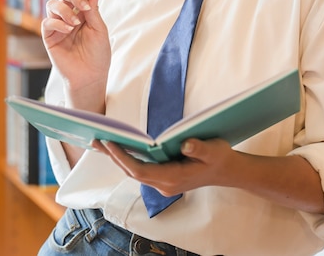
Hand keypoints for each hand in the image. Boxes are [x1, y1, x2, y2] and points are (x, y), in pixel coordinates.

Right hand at [41, 0, 110, 111]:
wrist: (90, 76)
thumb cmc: (98, 55)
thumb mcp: (99, 29)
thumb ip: (94, 9)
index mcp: (83, 12)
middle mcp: (69, 16)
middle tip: (83, 6)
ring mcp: (58, 26)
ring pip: (52, 5)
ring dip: (65, 10)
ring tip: (75, 23)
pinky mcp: (49, 37)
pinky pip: (47, 22)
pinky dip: (58, 23)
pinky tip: (68, 30)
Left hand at [93, 138, 234, 196]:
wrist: (228, 171)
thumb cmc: (219, 157)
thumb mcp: (213, 150)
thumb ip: (199, 147)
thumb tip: (185, 144)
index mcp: (173, 178)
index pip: (140, 170)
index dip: (122, 157)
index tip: (109, 142)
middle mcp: (165, 184)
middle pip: (132, 172)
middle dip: (113, 156)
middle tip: (94, 139)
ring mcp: (163, 183)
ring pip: (134, 172)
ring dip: (117, 158)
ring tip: (100, 142)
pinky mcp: (164, 178)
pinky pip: (141, 170)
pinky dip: (127, 159)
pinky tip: (119, 148)